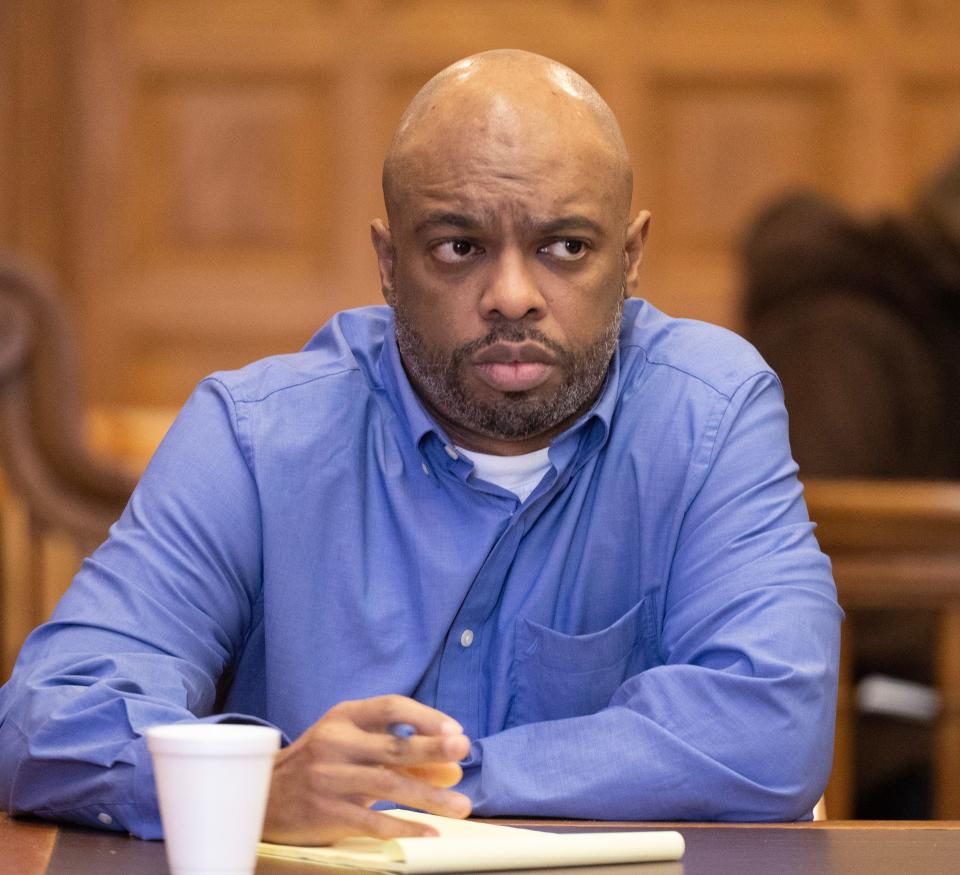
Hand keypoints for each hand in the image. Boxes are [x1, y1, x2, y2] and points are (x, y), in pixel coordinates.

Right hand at [262, 695, 471, 844]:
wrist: (264, 794)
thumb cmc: (320, 763)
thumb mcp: (352, 744)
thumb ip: (398, 753)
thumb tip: (451, 769)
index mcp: (344, 717)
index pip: (390, 707)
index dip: (425, 716)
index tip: (455, 730)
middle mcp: (336, 742)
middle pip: (392, 745)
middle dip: (432, 748)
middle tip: (463, 752)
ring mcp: (329, 778)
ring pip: (388, 784)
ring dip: (429, 796)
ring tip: (461, 805)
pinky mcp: (325, 812)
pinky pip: (371, 821)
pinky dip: (404, 827)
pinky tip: (429, 833)